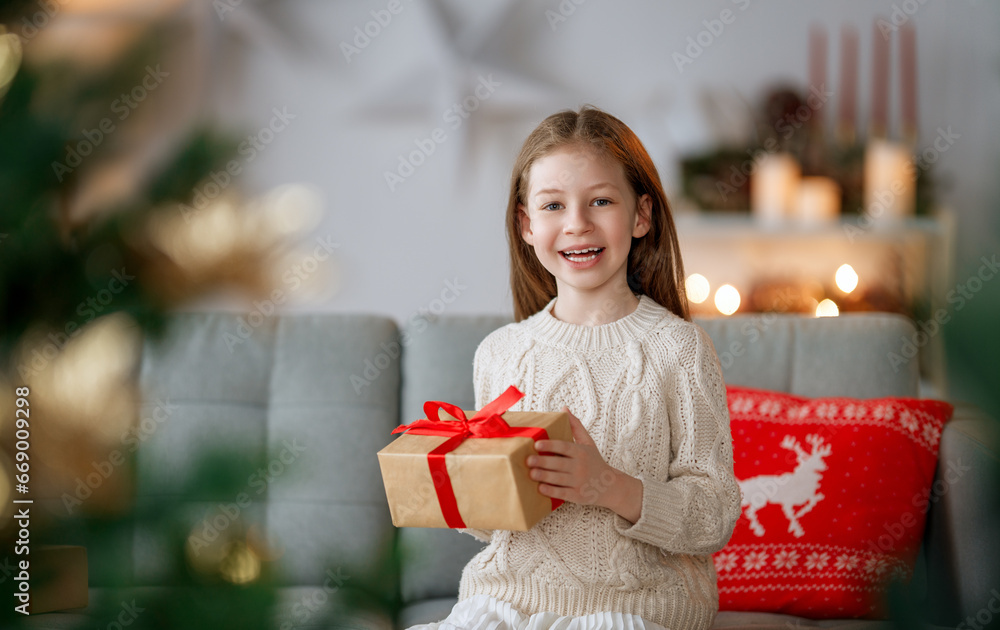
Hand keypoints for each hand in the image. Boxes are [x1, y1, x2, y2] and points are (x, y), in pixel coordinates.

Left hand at [526, 407, 642, 521]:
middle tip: (528, 460)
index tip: (537, 444)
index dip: (550, 446)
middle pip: (559, 463)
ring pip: (559, 479)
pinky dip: (551, 491)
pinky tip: (540, 488)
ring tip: (531, 473)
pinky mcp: (577, 495)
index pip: (564, 447)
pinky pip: (562, 493)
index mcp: (581, 452)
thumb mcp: (588, 442)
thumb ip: (575, 426)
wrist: (610, 486)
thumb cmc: (594, 461)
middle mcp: (580, 467)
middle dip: (543, 462)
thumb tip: (564, 409)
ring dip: (544, 476)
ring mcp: (579, 482)